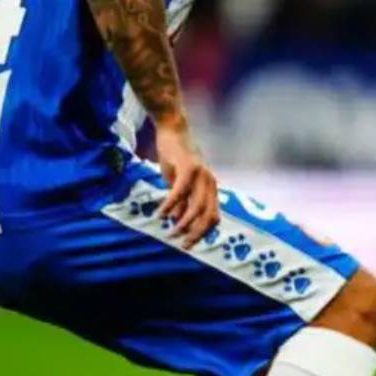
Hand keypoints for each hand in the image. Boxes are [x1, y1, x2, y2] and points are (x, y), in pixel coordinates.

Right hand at [155, 121, 220, 241]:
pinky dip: (170, 205)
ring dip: (184, 223)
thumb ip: (182, 201)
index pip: (214, 216)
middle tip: (183, 245)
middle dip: (197, 233)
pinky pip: (180, 192)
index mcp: (211, 188)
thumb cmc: (176, 157)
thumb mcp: (179, 183)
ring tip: (171, 232)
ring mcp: (202, 175)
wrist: (173, 130)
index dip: (204, 232)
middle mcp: (210, 183)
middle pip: (209, 215)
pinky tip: (160, 213)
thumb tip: (179, 220)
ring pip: (197, 207)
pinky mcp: (189, 167)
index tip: (190, 244)